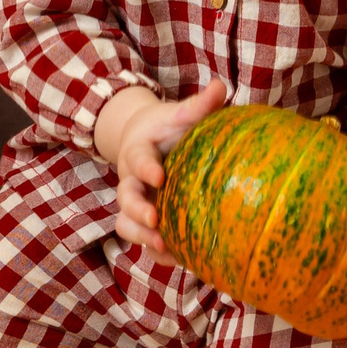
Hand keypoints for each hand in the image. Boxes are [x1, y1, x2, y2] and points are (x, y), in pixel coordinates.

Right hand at [93, 78, 228, 262]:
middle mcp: (131, 180)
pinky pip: (143, 240)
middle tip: (155, 219)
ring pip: (126, 224)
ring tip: (165, 247)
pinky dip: (156, 253)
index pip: (137, 158)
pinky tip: (179, 260)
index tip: (159, 175)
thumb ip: (198, 105)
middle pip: (125, 197)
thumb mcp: (179, 114)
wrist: (146, 140)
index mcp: (139, 151)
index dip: (145, 168)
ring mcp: (136, 202)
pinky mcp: (144, 221)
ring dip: (142, 237)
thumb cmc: (167, 128)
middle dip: (138, 209)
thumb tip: (220, 87)